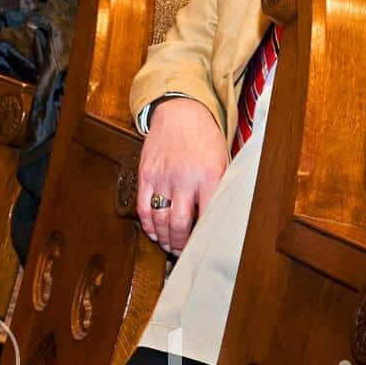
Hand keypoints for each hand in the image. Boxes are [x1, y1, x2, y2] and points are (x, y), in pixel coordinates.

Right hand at [136, 97, 226, 254]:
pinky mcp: (146, 174)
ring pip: (159, 219)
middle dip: (179, 244)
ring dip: (163, 237)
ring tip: (168, 245)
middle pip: (178, 224)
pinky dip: (147, 224)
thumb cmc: (205, 139)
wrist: (181, 112)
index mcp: (209, 177)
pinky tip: (153, 231)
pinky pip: (143, 206)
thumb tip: (219, 219)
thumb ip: (220, 189)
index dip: (202, 239)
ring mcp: (162, 177)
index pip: (205, 218)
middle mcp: (184, 178)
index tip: (201, 248)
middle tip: (181, 251)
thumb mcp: (222, 161)